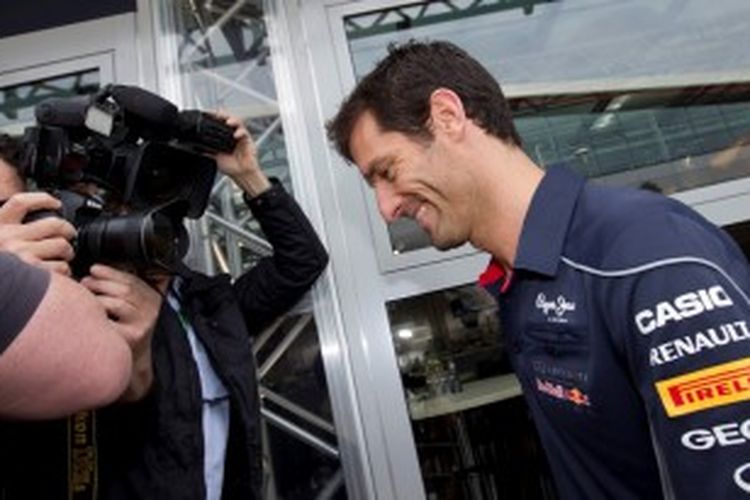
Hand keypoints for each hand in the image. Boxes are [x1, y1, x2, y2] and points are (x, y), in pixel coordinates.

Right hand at [0, 192, 75, 274]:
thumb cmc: (2, 267)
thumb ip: (9, 229)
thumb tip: (38, 218)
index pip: (21, 202)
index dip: (43, 199)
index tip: (56, 203)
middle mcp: (8, 238)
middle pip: (54, 224)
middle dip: (67, 231)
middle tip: (69, 237)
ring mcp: (21, 255)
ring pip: (61, 246)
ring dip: (68, 253)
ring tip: (64, 257)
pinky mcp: (32, 273)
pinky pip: (61, 268)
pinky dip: (65, 271)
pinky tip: (59, 273)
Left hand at [81, 264, 164, 400]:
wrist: (130, 364)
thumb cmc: (126, 330)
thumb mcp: (134, 306)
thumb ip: (127, 286)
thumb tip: (100, 268)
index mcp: (153, 299)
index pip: (132, 280)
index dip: (110, 272)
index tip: (94, 269)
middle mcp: (151, 312)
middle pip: (123, 289)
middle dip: (100, 283)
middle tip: (85, 283)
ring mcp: (141, 325)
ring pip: (115, 303)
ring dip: (96, 297)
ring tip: (85, 297)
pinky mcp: (130, 339)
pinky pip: (107, 321)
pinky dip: (96, 315)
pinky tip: (89, 315)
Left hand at [210, 111, 270, 196]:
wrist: (241, 174)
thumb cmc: (231, 167)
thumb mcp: (215, 157)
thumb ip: (207, 151)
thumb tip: (196, 147)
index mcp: (224, 137)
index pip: (219, 123)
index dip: (214, 117)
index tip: (207, 114)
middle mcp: (232, 135)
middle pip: (228, 119)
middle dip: (223, 115)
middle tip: (217, 115)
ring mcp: (240, 137)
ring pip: (238, 122)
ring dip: (232, 120)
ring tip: (227, 121)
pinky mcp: (248, 140)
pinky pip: (245, 133)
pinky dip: (240, 132)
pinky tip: (235, 135)